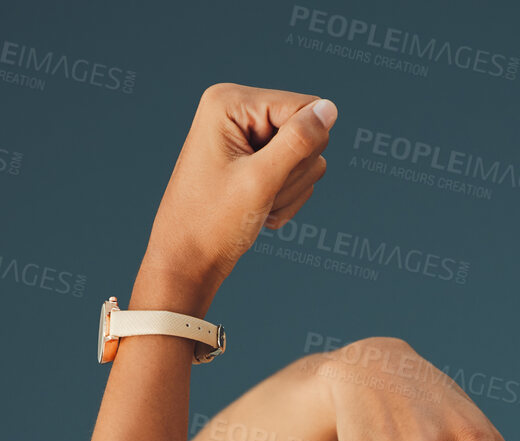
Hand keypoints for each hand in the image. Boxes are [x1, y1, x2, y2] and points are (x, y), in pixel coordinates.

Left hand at [139, 82, 335, 293]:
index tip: (268, 175)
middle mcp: (239, 112)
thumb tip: (330, 108)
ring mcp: (248, 137)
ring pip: (307, 160)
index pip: (304, 108)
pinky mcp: (255, 161)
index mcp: (232, 102)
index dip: (301, 148)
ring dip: (289, 192)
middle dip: (293, 173)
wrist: (189, 258)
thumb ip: (298, 142)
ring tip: (257, 205)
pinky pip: (296, 176)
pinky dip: (284, 200)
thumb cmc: (213, 221)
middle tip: (260, 194)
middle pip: (307, 133)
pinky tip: (258, 210)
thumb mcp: (260, 180)